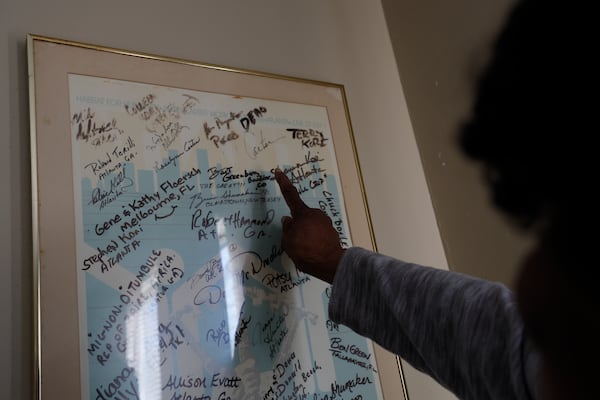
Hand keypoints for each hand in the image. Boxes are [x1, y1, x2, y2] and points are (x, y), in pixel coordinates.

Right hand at [274, 169, 344, 283]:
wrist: (330, 263)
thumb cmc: (306, 251)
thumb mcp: (288, 242)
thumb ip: (287, 229)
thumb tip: (288, 220)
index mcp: (302, 214)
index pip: (290, 194)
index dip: (283, 183)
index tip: (279, 171)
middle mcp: (315, 214)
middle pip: (301, 216)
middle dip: (297, 226)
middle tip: (295, 242)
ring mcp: (325, 222)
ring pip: (310, 226)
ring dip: (306, 234)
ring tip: (305, 250)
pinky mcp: (332, 232)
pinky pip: (318, 233)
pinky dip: (314, 240)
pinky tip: (313, 251)